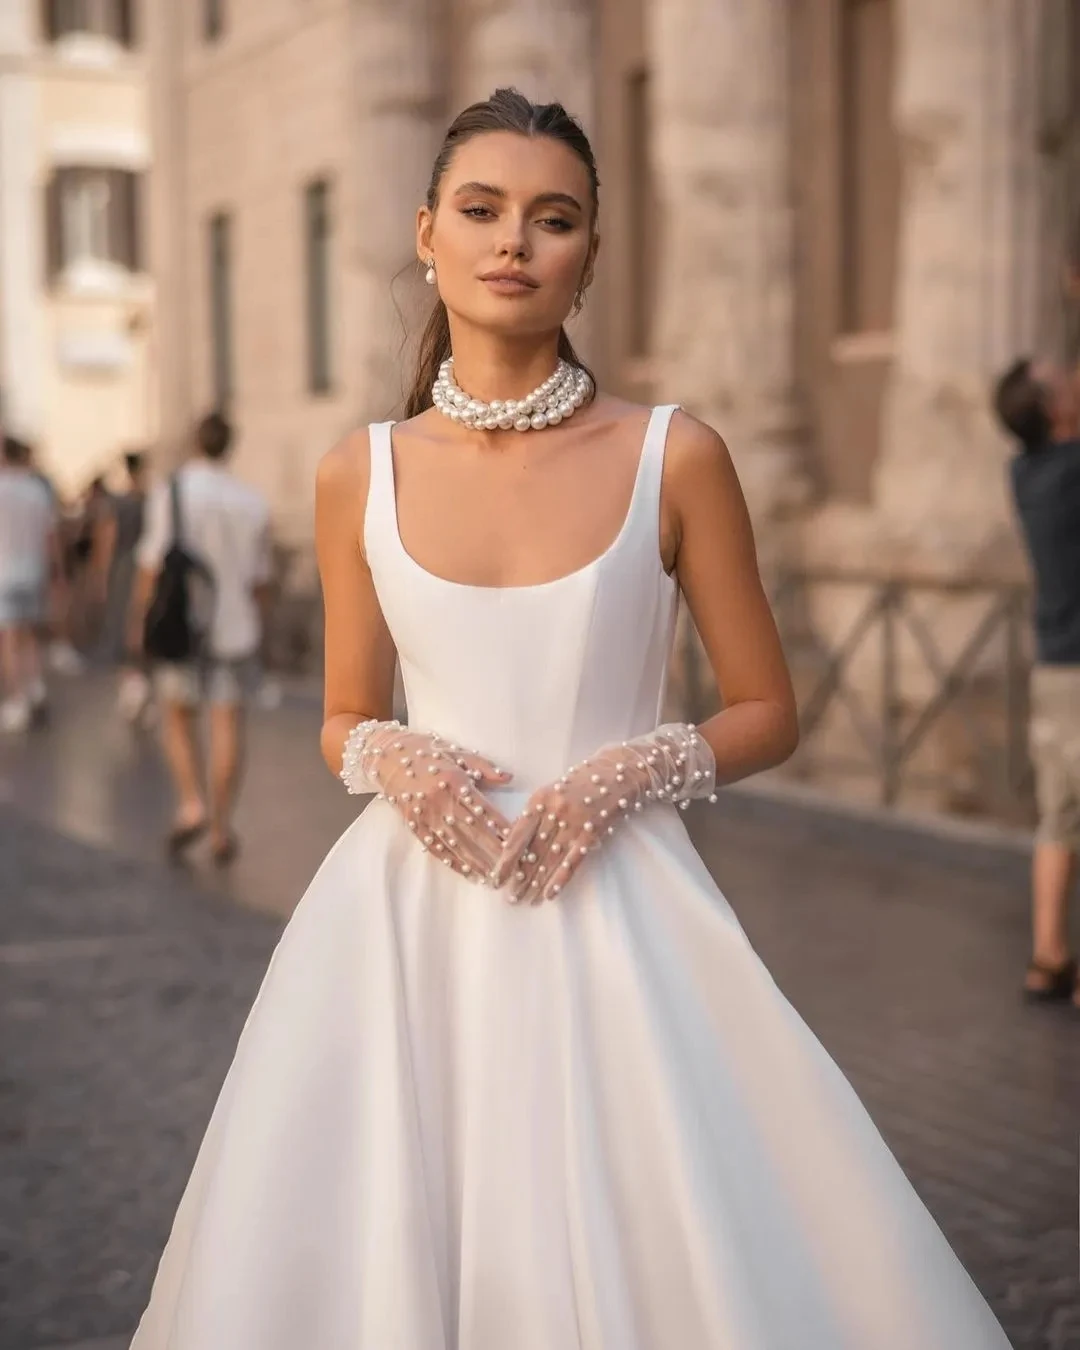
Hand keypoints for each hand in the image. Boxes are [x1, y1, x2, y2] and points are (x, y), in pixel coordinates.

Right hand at [348, 724, 514, 884]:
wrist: (386, 756)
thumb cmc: (426, 750)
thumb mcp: (457, 752)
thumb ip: (484, 767)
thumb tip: (509, 778)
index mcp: (454, 780)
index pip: (484, 810)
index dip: (502, 827)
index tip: (519, 841)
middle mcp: (440, 801)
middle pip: (473, 832)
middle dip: (494, 852)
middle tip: (513, 868)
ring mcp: (426, 815)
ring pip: (456, 845)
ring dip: (477, 863)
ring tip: (495, 878)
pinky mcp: (415, 825)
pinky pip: (436, 848)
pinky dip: (454, 863)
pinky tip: (469, 873)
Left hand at [494, 724, 716, 904]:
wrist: (620, 771)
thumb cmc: (582, 781)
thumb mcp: (553, 790)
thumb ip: (536, 814)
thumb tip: (515, 846)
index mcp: (540, 798)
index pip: (517, 835)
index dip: (506, 860)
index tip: (495, 878)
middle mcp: (555, 810)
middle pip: (532, 851)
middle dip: (519, 878)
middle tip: (510, 898)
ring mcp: (574, 822)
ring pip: (549, 860)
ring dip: (536, 883)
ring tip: (525, 901)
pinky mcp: (592, 833)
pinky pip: (572, 862)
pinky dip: (559, 880)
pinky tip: (549, 895)